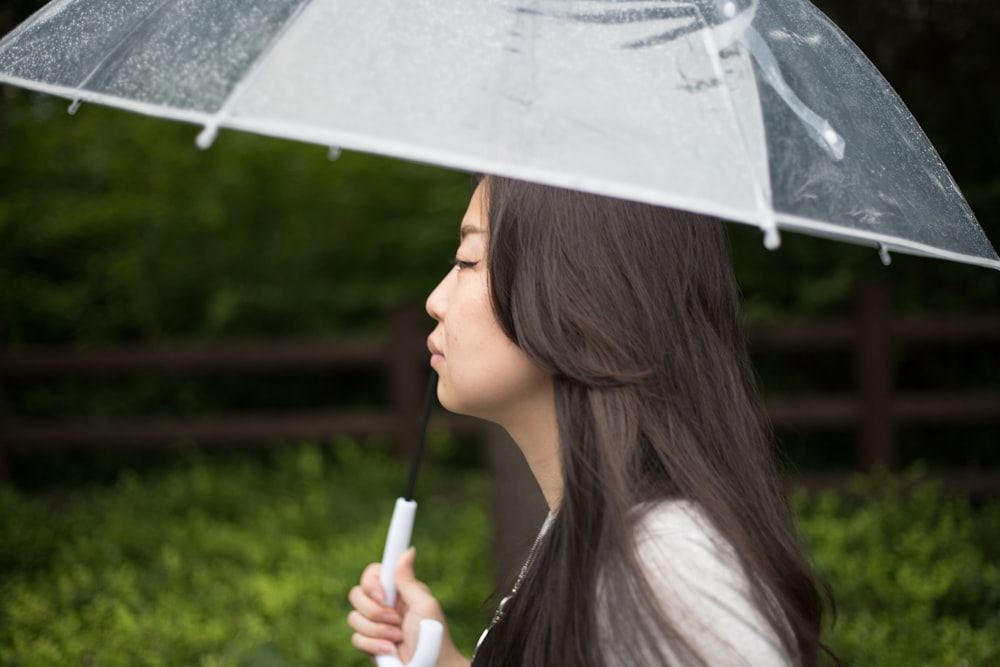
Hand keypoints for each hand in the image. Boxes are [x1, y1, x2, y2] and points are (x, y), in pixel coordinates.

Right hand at [347, 547, 469, 666]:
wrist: (431, 665)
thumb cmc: (434, 634)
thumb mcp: (424, 605)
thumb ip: (409, 580)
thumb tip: (408, 550)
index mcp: (396, 590)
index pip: (372, 573)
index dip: (371, 582)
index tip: (383, 595)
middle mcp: (382, 604)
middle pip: (356, 594)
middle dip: (375, 611)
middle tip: (396, 620)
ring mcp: (374, 624)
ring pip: (353, 618)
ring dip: (378, 631)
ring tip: (398, 638)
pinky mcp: (368, 643)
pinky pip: (355, 639)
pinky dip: (374, 645)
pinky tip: (391, 650)